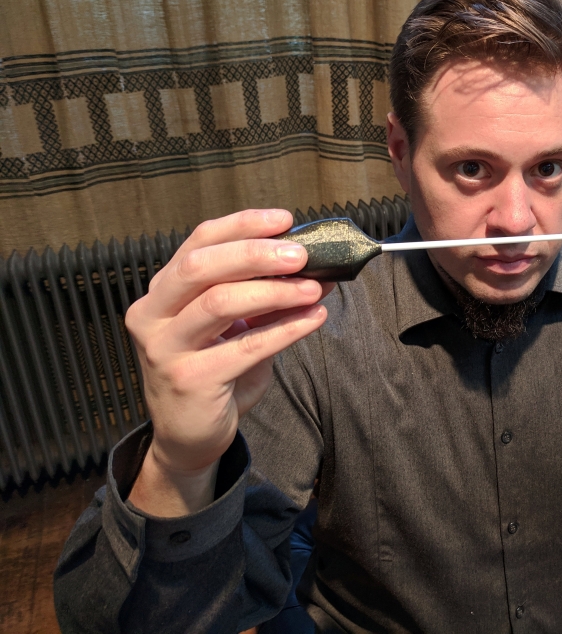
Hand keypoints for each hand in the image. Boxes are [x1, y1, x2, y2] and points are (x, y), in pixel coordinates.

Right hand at [125, 209, 330, 514]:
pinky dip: (285, 329)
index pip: (199, 242)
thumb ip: (262, 294)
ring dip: (275, 291)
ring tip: (314, 289)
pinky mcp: (190, 380)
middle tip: (301, 254)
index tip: (285, 220)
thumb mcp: (234, 326)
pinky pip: (245, 347)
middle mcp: (154, 315)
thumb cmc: (213, 370)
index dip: (242, 225)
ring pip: (220, 302)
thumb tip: (314, 267)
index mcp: (162, 291)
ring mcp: (166, 349)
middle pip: (201, 266)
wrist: (188, 435)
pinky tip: (315, 318)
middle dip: (256, 254)